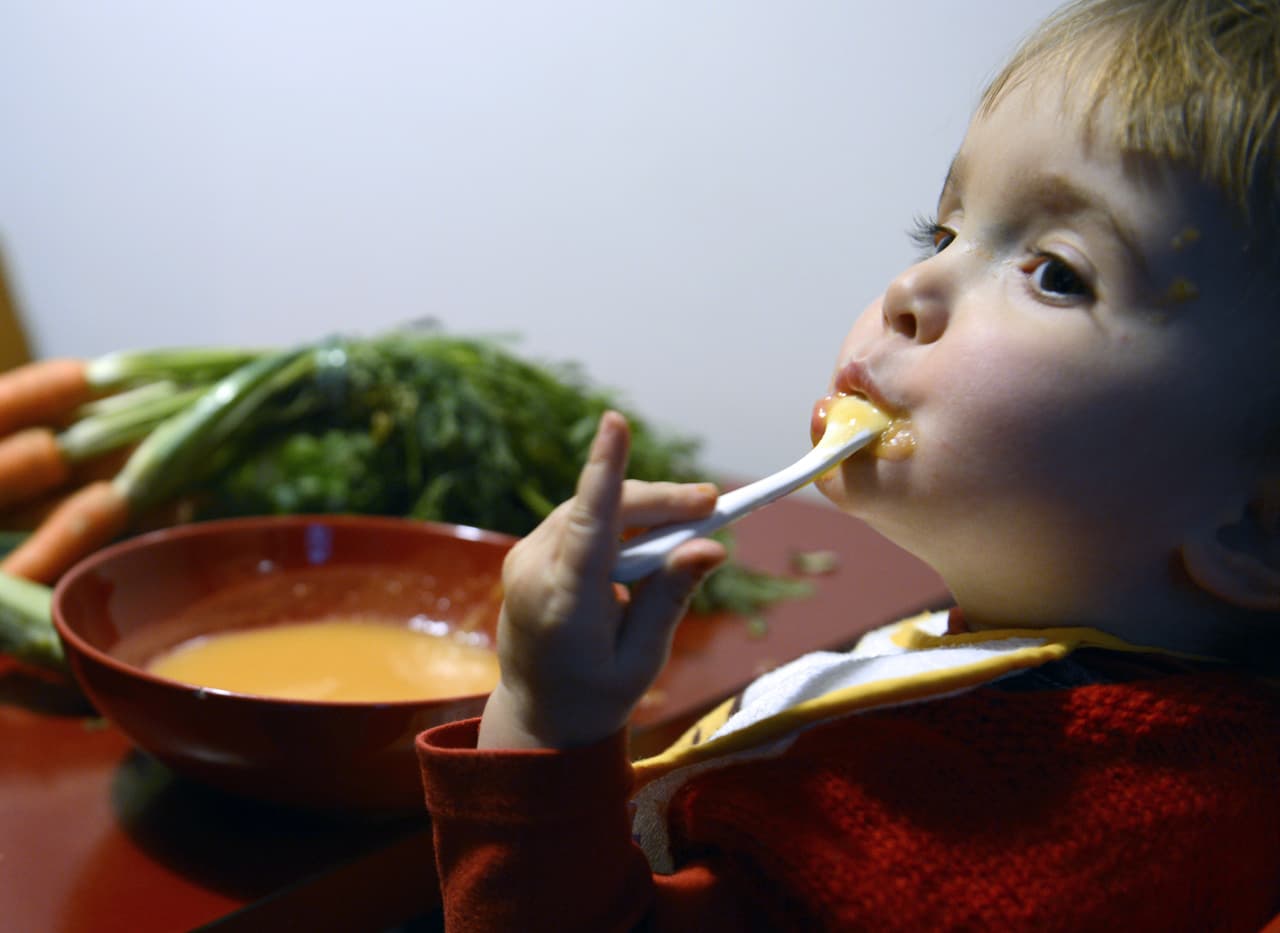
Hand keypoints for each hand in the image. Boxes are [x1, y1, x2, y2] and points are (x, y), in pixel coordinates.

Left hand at [477, 411, 726, 749]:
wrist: (539, 716)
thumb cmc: (597, 695)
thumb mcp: (643, 658)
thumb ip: (671, 597)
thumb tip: (711, 546)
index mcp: (565, 605)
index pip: (588, 526)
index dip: (605, 470)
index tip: (615, 421)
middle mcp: (534, 572)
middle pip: (604, 510)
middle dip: (663, 502)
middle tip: (716, 505)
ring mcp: (525, 558)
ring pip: (593, 508)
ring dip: (645, 509)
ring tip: (696, 518)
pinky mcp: (529, 552)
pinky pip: (581, 519)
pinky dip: (621, 519)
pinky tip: (654, 535)